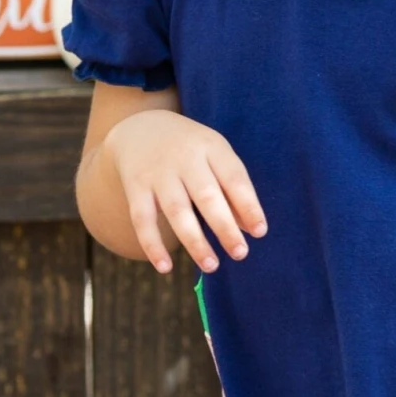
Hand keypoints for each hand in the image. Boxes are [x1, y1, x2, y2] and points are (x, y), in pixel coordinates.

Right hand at [103, 109, 266, 274]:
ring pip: (177, 211)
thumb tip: (250, 229)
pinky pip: (143, 220)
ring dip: (194, 241)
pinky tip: (165, 267)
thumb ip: (232, 190)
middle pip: (206, 196)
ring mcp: (158, 173)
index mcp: (211, 147)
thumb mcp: (214, 157)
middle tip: (240, 254)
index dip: (249, 206)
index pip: (234, 177)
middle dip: (224, 227)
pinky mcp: (135, 187)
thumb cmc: (190, 150)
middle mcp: (184, 158)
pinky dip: (152, 245)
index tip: (260, 232)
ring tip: (211, 266)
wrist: (138, 129)